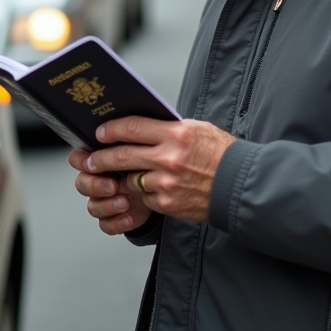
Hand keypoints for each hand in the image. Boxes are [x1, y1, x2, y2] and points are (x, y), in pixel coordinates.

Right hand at [68, 148, 153, 234]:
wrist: (159, 189)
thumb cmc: (145, 166)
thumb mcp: (138, 151)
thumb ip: (125, 145)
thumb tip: (121, 135)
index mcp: (99, 160)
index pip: (77, 159)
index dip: (80, 161)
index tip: (92, 162)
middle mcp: (97, 180)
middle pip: (82, 184)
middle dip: (95, 186)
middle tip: (112, 186)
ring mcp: (103, 200)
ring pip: (92, 206)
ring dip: (107, 206)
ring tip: (125, 203)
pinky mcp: (112, 217)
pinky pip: (105, 224)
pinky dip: (116, 223)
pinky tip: (129, 217)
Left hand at [69, 117, 235, 227]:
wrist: (239, 185)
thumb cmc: (220, 153)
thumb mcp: (197, 130)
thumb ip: (169, 128)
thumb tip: (141, 127)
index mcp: (176, 134)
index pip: (132, 127)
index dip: (111, 129)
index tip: (100, 132)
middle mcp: (168, 158)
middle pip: (123, 154)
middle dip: (101, 157)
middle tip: (91, 158)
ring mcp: (166, 183)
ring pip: (130, 178)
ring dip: (124, 176)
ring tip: (122, 174)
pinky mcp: (167, 203)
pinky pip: (144, 196)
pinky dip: (142, 192)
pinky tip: (149, 188)